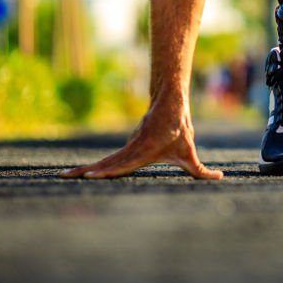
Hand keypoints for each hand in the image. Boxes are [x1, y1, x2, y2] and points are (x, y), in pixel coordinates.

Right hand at [58, 99, 223, 180]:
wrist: (168, 103)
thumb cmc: (179, 129)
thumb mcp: (190, 151)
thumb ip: (202, 169)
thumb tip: (220, 178)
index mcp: (144, 151)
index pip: (122, 164)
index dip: (106, 172)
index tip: (90, 176)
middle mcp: (131, 149)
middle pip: (105, 163)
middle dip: (84, 172)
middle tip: (62, 178)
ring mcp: (126, 147)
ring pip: (103, 161)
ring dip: (83, 170)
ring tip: (62, 177)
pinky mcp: (125, 147)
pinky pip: (107, 160)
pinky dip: (92, 167)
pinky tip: (79, 174)